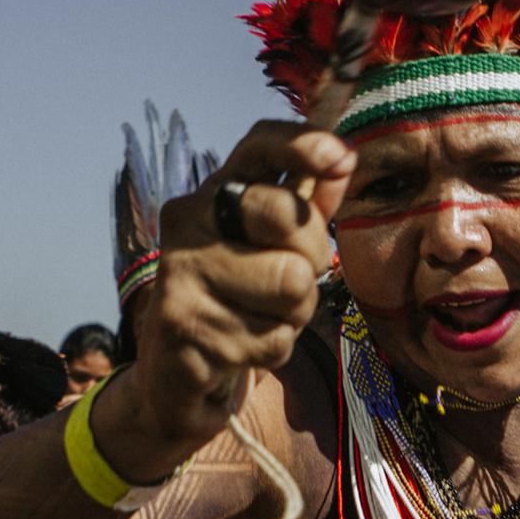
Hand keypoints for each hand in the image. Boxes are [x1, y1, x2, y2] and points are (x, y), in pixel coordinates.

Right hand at [126, 121, 354, 455]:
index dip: (300, 143)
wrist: (176, 375)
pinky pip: (272, 338)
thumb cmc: (238, 301)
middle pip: (288, 217)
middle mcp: (190, 220)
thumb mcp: (275, 250)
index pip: (258, 147)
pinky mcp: (181, 323)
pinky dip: (272, 352)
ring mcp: (181, 270)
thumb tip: (343, 160)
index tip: (338, 156)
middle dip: (312, 259)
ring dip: (292, 316)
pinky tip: (240, 349)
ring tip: (260, 320)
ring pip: (290, 285)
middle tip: (291, 283)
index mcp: (218, 192)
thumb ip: (308, 206)